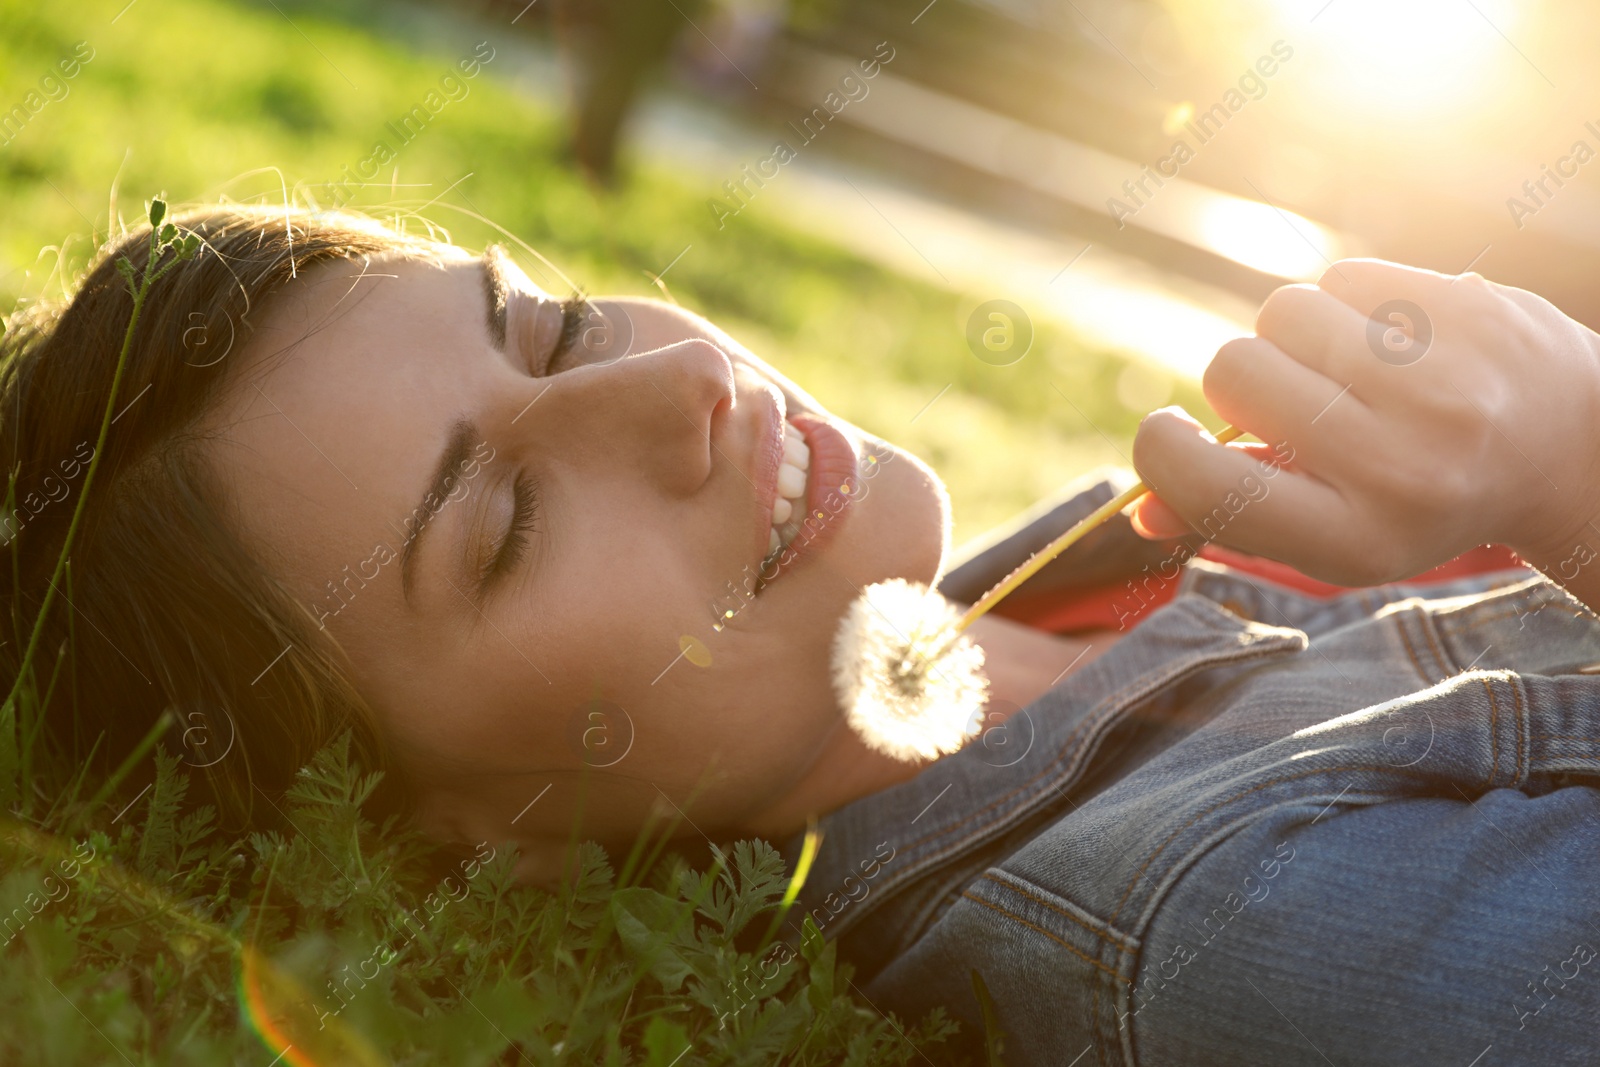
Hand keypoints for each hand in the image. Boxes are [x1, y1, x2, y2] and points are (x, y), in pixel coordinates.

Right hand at [1129, 259, 1599, 590]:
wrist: (1570, 452)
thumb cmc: (1421, 499)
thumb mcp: (1335, 535)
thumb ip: (1234, 517)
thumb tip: (1139, 509)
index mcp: (1354, 538)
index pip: (1207, 483)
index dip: (1160, 450)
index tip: (1166, 435)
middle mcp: (1399, 467)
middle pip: (1233, 372)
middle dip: (1241, 381)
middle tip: (1290, 403)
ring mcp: (1439, 382)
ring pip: (1280, 312)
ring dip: (1291, 336)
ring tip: (1344, 367)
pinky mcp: (1468, 309)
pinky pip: (1340, 277)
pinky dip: (1346, 303)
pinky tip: (1390, 337)